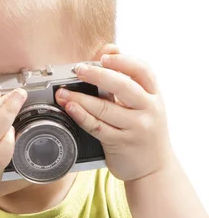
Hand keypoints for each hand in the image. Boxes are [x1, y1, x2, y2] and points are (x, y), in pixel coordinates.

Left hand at [54, 44, 174, 181]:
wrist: (154, 169)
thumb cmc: (144, 129)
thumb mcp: (143, 103)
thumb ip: (126, 78)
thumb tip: (110, 48)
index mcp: (154, 95)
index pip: (143, 70)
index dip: (123, 60)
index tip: (104, 57)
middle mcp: (149, 110)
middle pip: (123, 86)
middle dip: (97, 75)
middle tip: (78, 69)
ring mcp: (136, 128)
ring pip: (105, 108)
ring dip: (80, 98)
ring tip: (62, 92)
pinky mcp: (121, 144)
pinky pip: (97, 127)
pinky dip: (81, 116)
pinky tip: (69, 108)